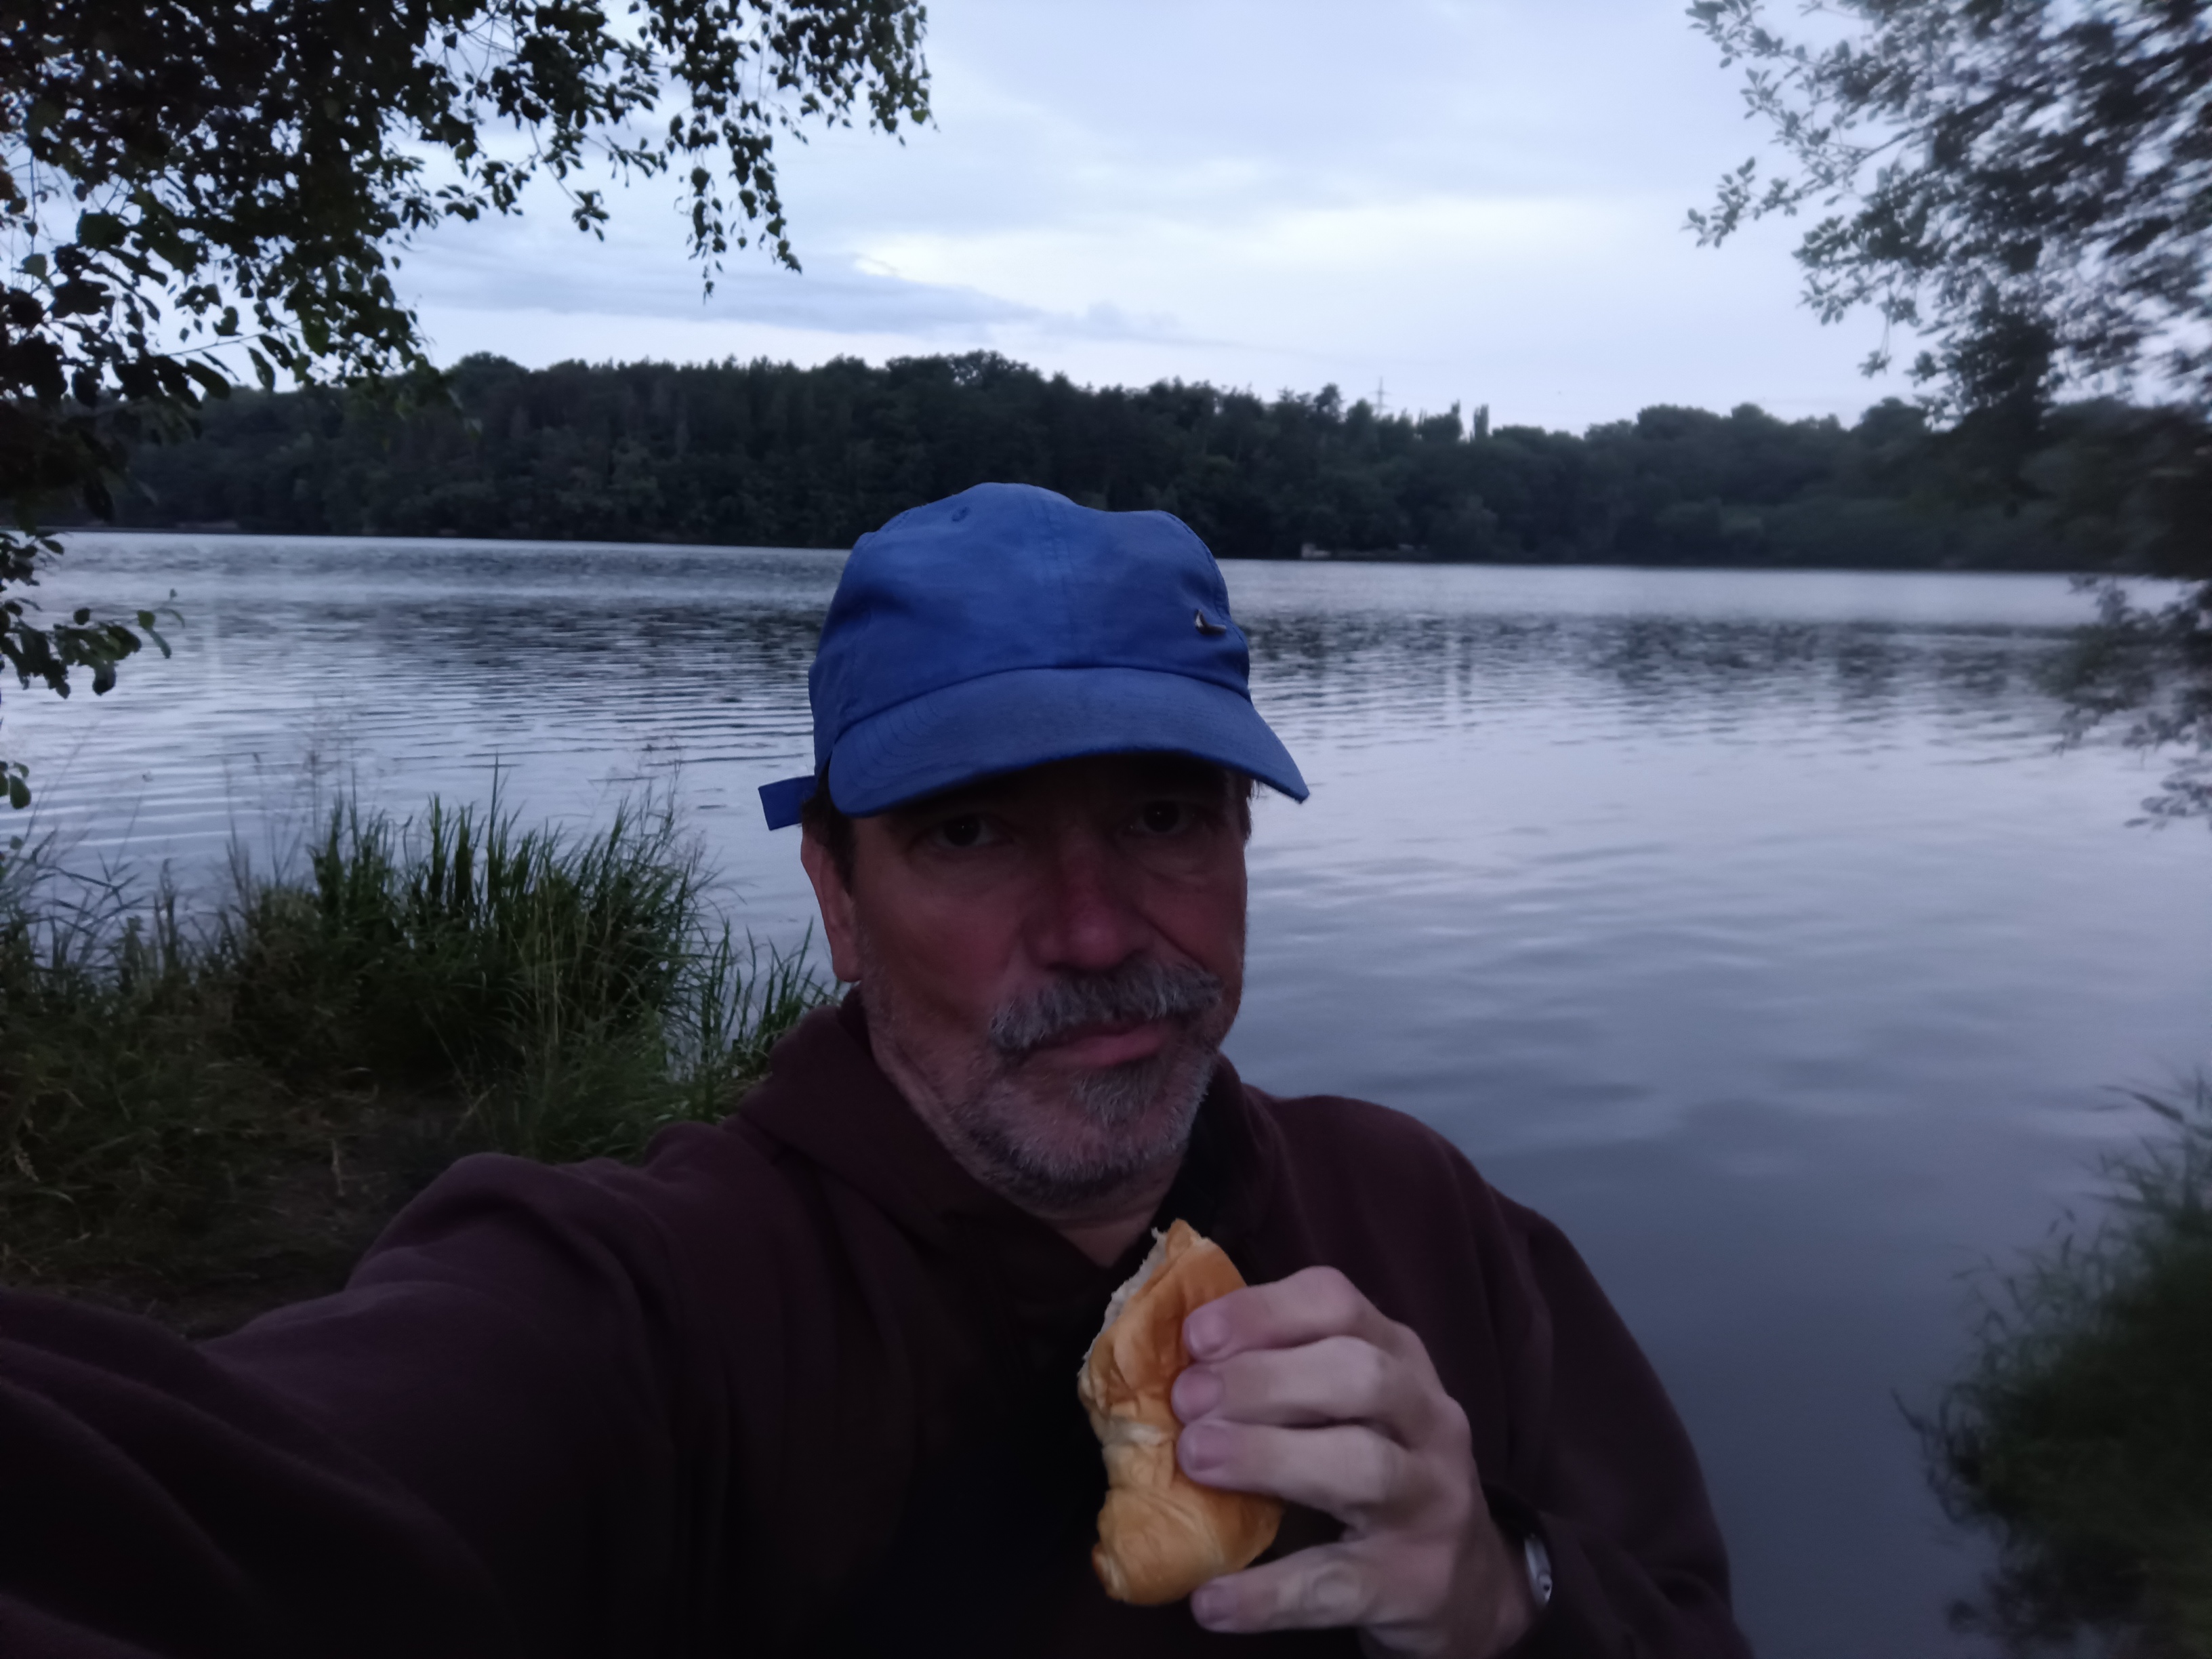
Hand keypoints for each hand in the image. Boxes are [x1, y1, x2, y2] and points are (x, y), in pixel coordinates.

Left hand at [1171, 1267, 1536, 1656]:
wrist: (1471, 1583)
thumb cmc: (1381, 1470)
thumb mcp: (1349, 1409)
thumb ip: (1280, 1377)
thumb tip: (1164, 1370)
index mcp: (1399, 1358)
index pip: (1339, 1304)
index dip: (1264, 1312)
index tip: (1195, 1337)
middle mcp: (1429, 1419)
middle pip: (1358, 1376)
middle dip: (1265, 1380)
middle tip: (1186, 1402)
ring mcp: (1431, 1501)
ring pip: (1362, 1467)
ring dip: (1269, 1456)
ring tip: (1194, 1460)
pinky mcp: (1417, 1583)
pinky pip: (1339, 1583)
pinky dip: (1270, 1592)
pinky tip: (1211, 1600)